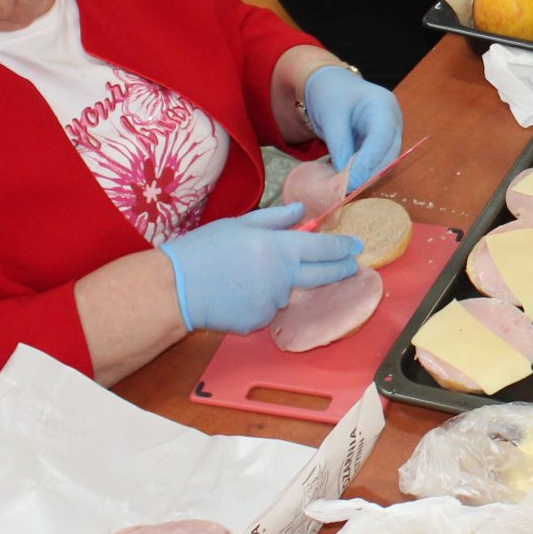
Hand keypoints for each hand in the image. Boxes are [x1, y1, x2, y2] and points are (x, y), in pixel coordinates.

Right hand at [157, 204, 359, 333]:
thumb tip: (302, 212)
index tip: (356, 246)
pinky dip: (258, 301)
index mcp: (280, 249)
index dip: (343, 247)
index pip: (323, 248)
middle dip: (340, 269)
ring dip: (280, 284)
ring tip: (246, 274)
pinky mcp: (258, 322)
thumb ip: (275, 219)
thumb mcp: (239, 224)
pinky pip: (266, 309)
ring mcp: (272, 303)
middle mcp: (283, 278)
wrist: (176, 289)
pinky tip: (236, 292)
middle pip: (321, 275)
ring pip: (286, 292)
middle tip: (352, 265)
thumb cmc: (203, 249)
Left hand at [302, 64, 403, 192]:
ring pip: (385, 163)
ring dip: (366, 177)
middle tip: (344, 190)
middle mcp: (393, 121)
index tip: (351, 182)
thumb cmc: (330, 94)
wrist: (331, 86)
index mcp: (383, 106)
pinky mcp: (382, 145)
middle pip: (389, 154)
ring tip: (343, 187)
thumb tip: (345, 176)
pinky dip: (362, 173)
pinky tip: (346, 180)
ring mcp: (391, 134)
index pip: (382, 139)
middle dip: (368, 174)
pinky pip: (376, 163)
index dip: (368, 163)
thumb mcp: (330, 115)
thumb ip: (339, 144)